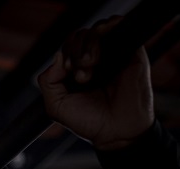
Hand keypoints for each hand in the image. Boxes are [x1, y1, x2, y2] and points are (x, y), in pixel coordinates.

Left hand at [37, 15, 153, 149]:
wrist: (116, 132)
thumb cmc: (90, 121)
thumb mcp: (56, 106)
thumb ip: (48, 82)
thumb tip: (56, 57)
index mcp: (77, 71)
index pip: (67, 48)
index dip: (64, 54)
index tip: (66, 71)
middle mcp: (95, 60)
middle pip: (79, 36)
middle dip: (74, 52)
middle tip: (81, 75)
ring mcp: (113, 54)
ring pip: (95, 29)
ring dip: (86, 46)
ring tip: (89, 70)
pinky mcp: (131, 50)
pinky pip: (118, 24)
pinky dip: (104, 32)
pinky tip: (99, 57)